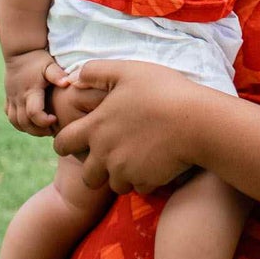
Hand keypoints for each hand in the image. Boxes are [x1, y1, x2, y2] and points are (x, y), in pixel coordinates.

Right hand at [3, 49, 63, 135]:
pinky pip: (11, 116)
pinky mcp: (8, 98)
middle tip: (53, 129)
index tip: (55, 119)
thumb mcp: (49, 64)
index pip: (33, 113)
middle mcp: (18, 97)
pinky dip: (20, 123)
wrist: (20, 51)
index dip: (44, 121)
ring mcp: (11, 99)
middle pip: (24, 123)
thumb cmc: (38, 58)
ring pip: (15, 122)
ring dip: (29, 129)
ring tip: (44, 128)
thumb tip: (67, 82)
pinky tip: (32, 122)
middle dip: (38, 130)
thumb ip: (57, 74)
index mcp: (30, 91)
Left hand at [54, 60, 208, 194]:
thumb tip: (73, 79)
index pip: (63, 143)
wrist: (196, 121)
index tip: (77, 141)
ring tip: (139, 157)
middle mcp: (105, 154)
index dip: (66, 143)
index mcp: (96, 128)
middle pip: (88, 175)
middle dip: (96, 169)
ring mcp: (125, 171)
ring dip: (122, 175)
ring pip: (114, 184)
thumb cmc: (162, 91)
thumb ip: (95, 71)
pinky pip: (139, 187)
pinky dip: (146, 179)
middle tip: (113, 155)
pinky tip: (158, 161)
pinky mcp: (146, 182)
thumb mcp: (126, 71)